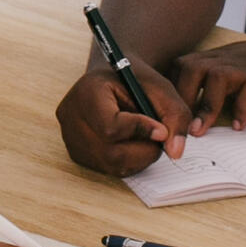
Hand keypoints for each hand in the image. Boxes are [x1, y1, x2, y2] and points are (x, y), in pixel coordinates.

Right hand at [55, 65, 190, 175]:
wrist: (114, 78)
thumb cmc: (136, 80)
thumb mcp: (160, 88)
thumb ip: (175, 115)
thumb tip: (175, 152)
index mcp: (87, 91)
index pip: (110, 126)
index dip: (140, 131)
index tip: (162, 129)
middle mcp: (71, 115)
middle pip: (111, 152)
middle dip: (144, 150)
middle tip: (160, 137)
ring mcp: (70, 137)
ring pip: (111, 164)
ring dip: (139, 158)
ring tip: (147, 138)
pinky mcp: (76, 153)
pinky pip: (107, 168)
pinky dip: (128, 162)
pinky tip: (133, 144)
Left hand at [174, 38, 245, 131]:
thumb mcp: (244, 72)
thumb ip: (220, 86)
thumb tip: (192, 116)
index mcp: (222, 58)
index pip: (182, 65)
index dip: (170, 89)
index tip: (165, 115)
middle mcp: (232, 60)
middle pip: (191, 67)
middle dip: (180, 98)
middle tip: (177, 128)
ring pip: (216, 76)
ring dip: (204, 106)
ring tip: (200, 131)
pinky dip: (242, 109)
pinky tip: (240, 127)